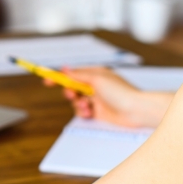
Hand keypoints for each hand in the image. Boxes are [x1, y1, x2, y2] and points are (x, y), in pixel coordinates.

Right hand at [45, 67, 172, 128]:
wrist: (136, 110)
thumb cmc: (120, 92)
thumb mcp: (96, 79)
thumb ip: (78, 76)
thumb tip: (65, 69)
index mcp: (95, 74)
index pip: (72, 73)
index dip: (59, 77)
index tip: (46, 80)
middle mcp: (95, 86)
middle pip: (72, 88)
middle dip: (69, 92)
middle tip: (72, 95)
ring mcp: (96, 99)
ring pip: (76, 101)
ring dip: (77, 104)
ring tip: (86, 106)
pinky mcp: (98, 112)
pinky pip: (82, 112)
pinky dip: (83, 112)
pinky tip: (90, 113)